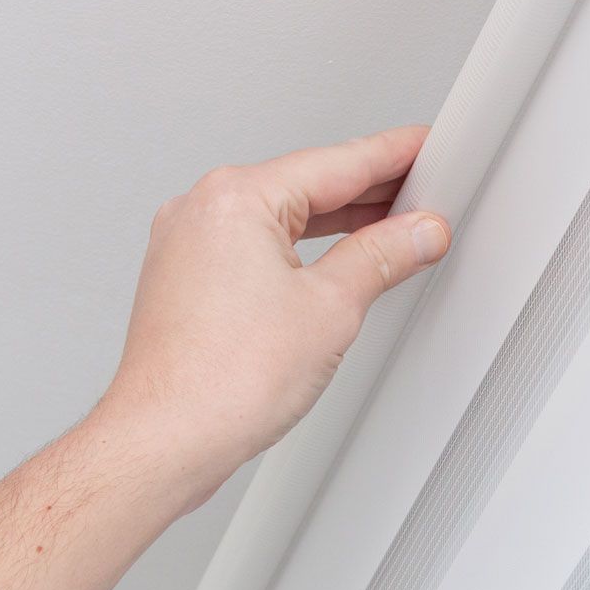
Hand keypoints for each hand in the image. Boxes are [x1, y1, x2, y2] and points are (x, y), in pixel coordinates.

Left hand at [92, 125, 449, 506]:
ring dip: (335, 224)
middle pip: (306, 185)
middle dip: (369, 193)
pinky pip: (254, 247)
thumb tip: (417, 233)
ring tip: (389, 231)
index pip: (336, 163)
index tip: (425, 148)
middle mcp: (202, 211)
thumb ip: (382, 257)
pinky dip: (298, 252)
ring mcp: (187, 245)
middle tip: (422, 193)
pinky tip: (331, 267)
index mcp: (236, 198)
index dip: (393, 156)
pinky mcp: (184, 280)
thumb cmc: (221, 382)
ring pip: (279, 218)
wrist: (165, 441)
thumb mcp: (331, 309)